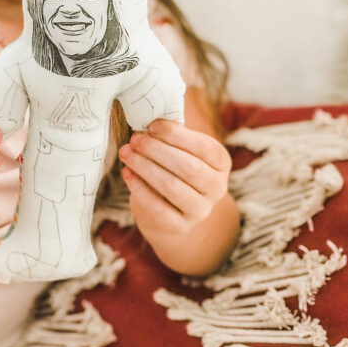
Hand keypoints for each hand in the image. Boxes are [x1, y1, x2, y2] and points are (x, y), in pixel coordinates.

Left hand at [119, 119, 230, 242]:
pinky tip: (127, 173)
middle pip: (188, 167)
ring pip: (172, 186)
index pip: (205, 148)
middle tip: (135, 139)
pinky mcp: (180, 226)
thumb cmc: (173, 166)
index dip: (177, 135)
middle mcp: (217, 188)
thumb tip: (150, 120)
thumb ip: (171, 134)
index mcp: (221, 162)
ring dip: (145, 166)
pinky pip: (157, 207)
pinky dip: (139, 187)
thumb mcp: (179, 148)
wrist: (171, 208)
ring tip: (127, 153)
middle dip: (157, 150)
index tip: (152, 126)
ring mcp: (200, 210)